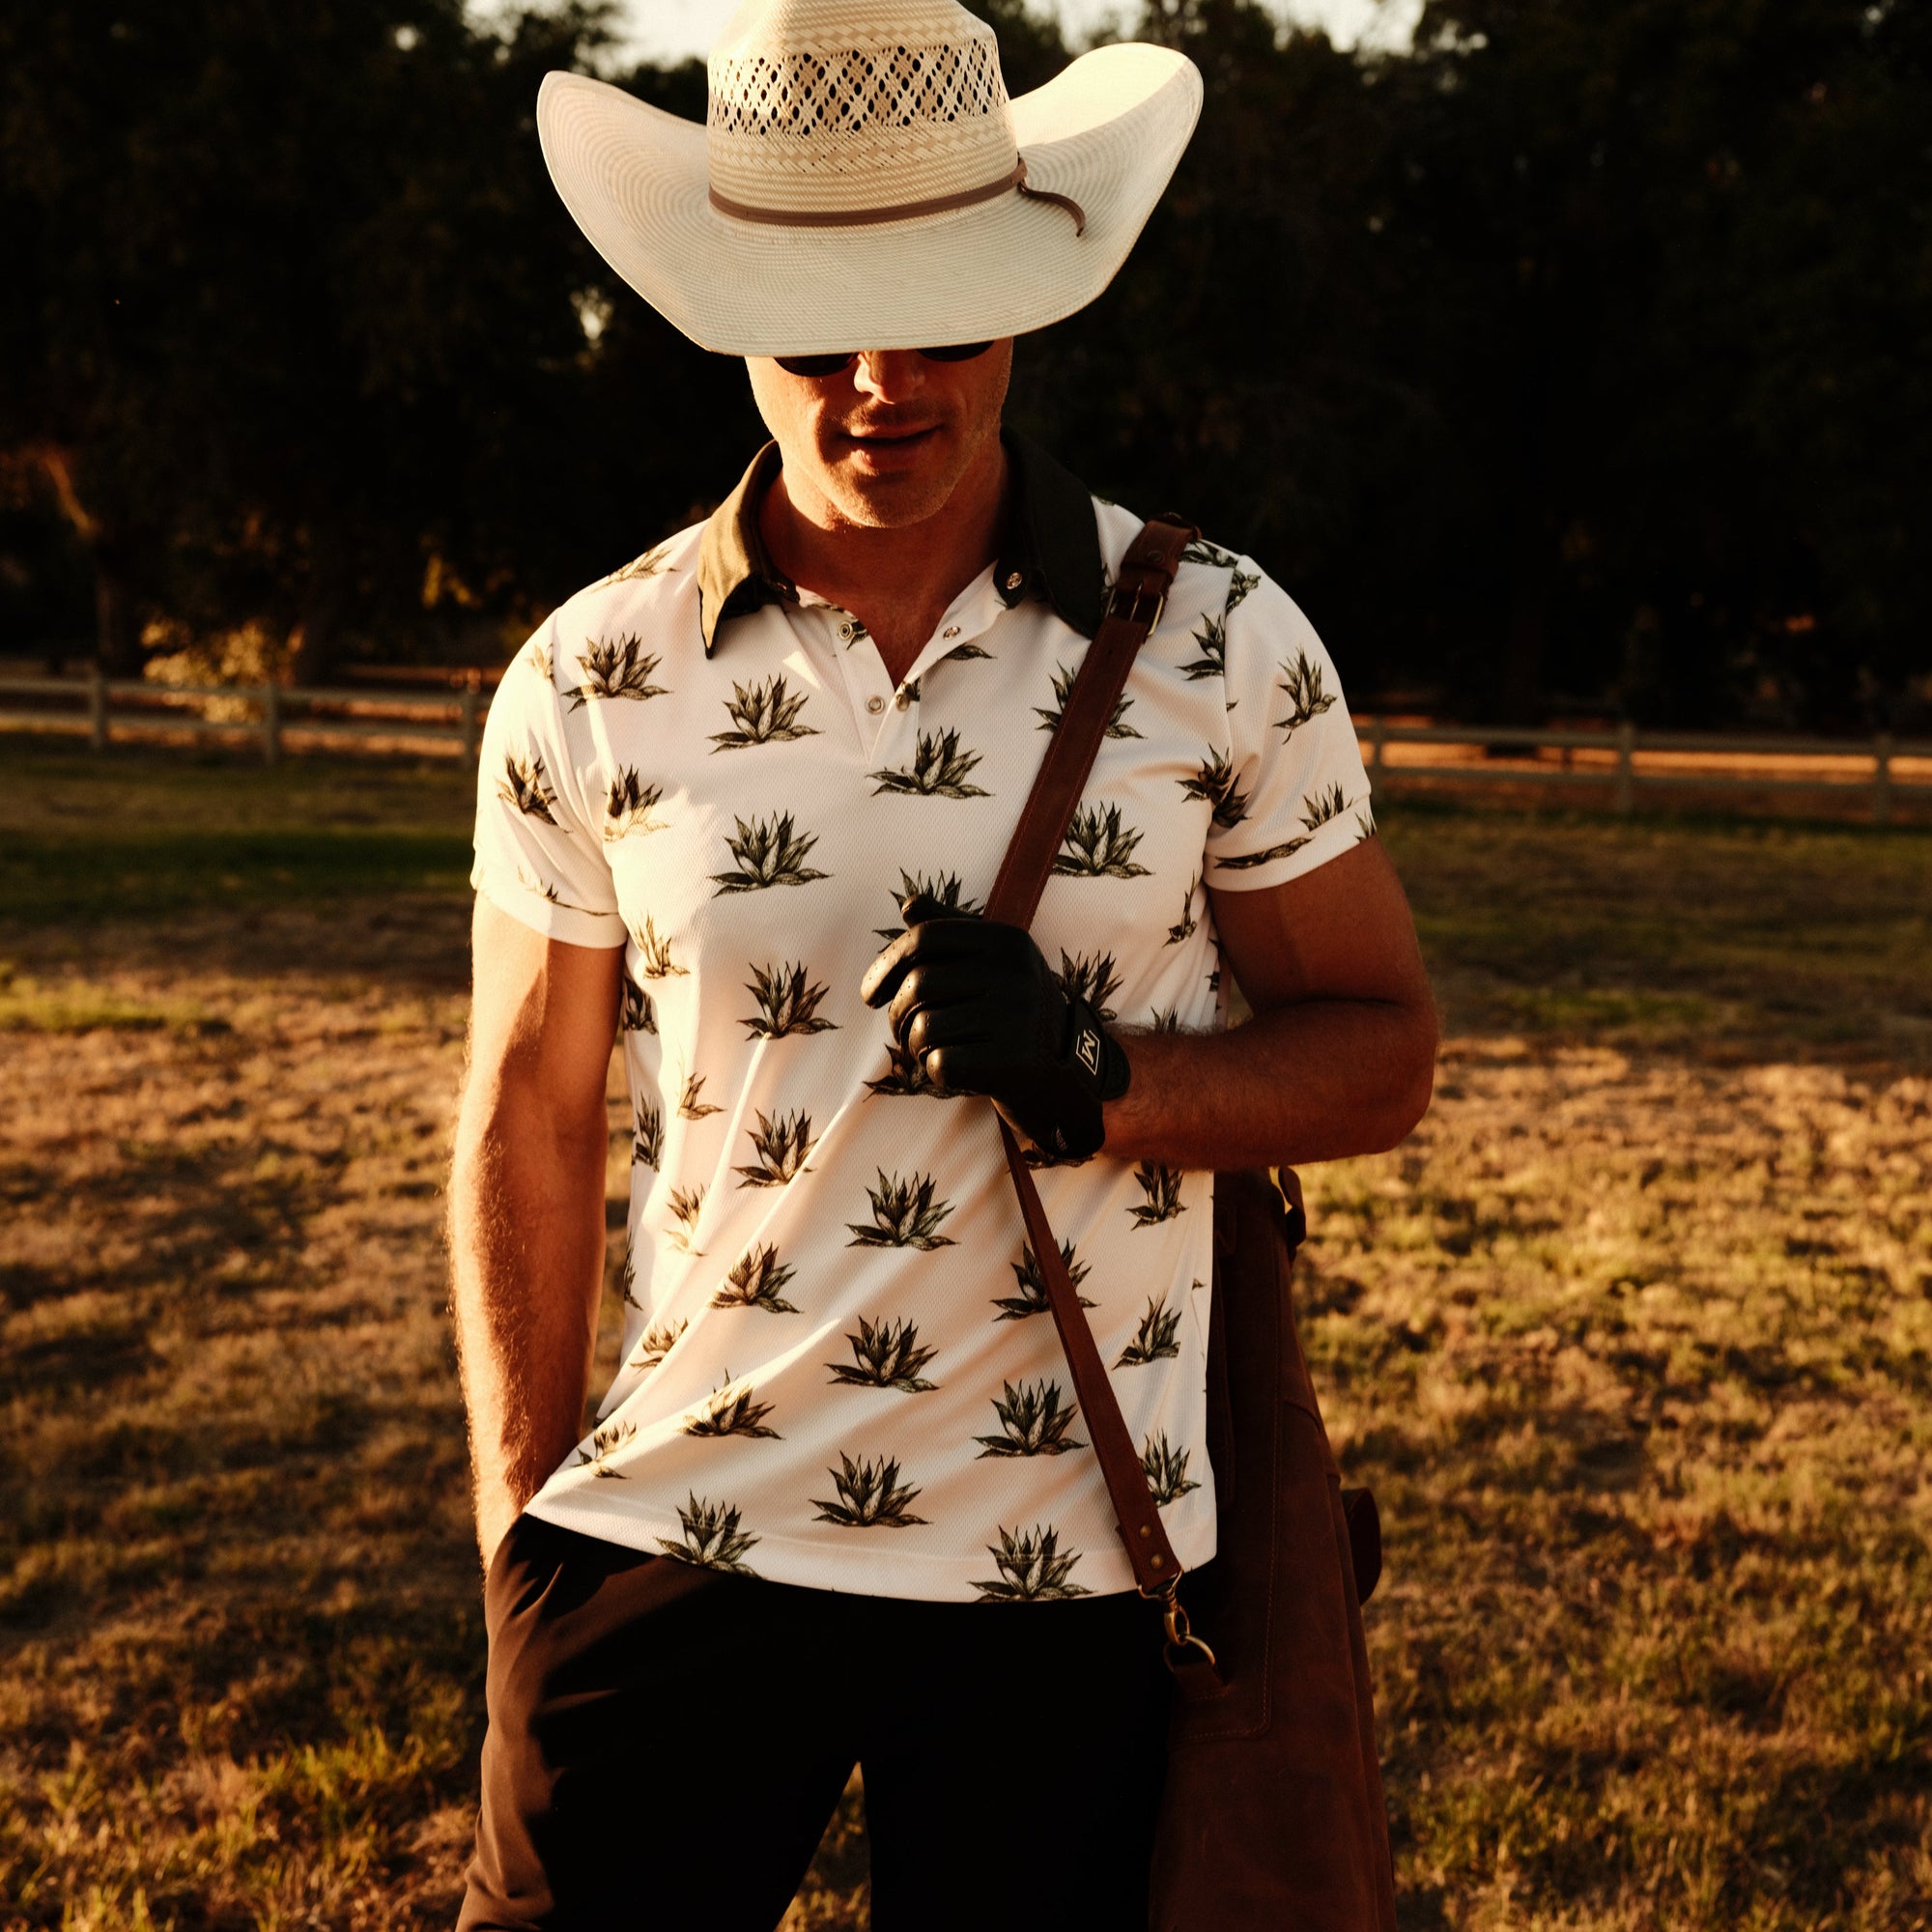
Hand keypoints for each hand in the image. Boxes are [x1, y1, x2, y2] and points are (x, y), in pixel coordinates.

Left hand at [858, 895, 1130, 1161]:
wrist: (1065, 1072)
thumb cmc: (1012, 1011)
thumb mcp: (992, 963)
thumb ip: (950, 932)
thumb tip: (909, 905)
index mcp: (1008, 940)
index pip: (926, 938)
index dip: (886, 964)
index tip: (870, 996)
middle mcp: (1016, 973)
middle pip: (919, 984)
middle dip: (898, 1014)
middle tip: (903, 1031)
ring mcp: (1016, 1018)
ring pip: (924, 1028)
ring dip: (916, 1046)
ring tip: (935, 1050)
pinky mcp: (1011, 1063)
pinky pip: (940, 1064)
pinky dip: (936, 1071)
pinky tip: (957, 1069)